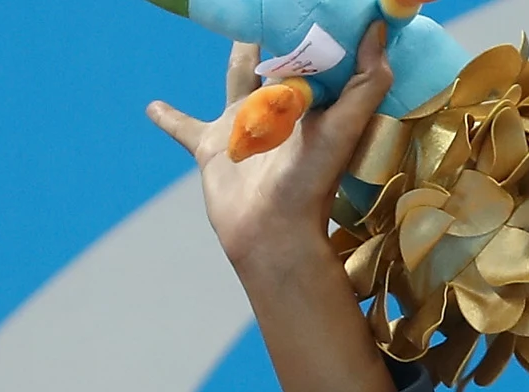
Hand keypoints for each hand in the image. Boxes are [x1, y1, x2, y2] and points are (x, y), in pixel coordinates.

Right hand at [147, 25, 392, 279]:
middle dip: (276, 35)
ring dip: (237, 58)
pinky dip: (167, 117)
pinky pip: (183, 127)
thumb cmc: (312, 181)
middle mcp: (278, 110)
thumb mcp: (345, 127)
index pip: (314, 55)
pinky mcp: (212, 146)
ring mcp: (243, 126)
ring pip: (237, 80)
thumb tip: (376, 28)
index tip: (307, 6)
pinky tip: (151, 107)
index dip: (314, 31)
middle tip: (267, 6)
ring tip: (233, 29)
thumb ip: (366, 81)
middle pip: (277, 60)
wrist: (271, 231)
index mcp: (310, 102)